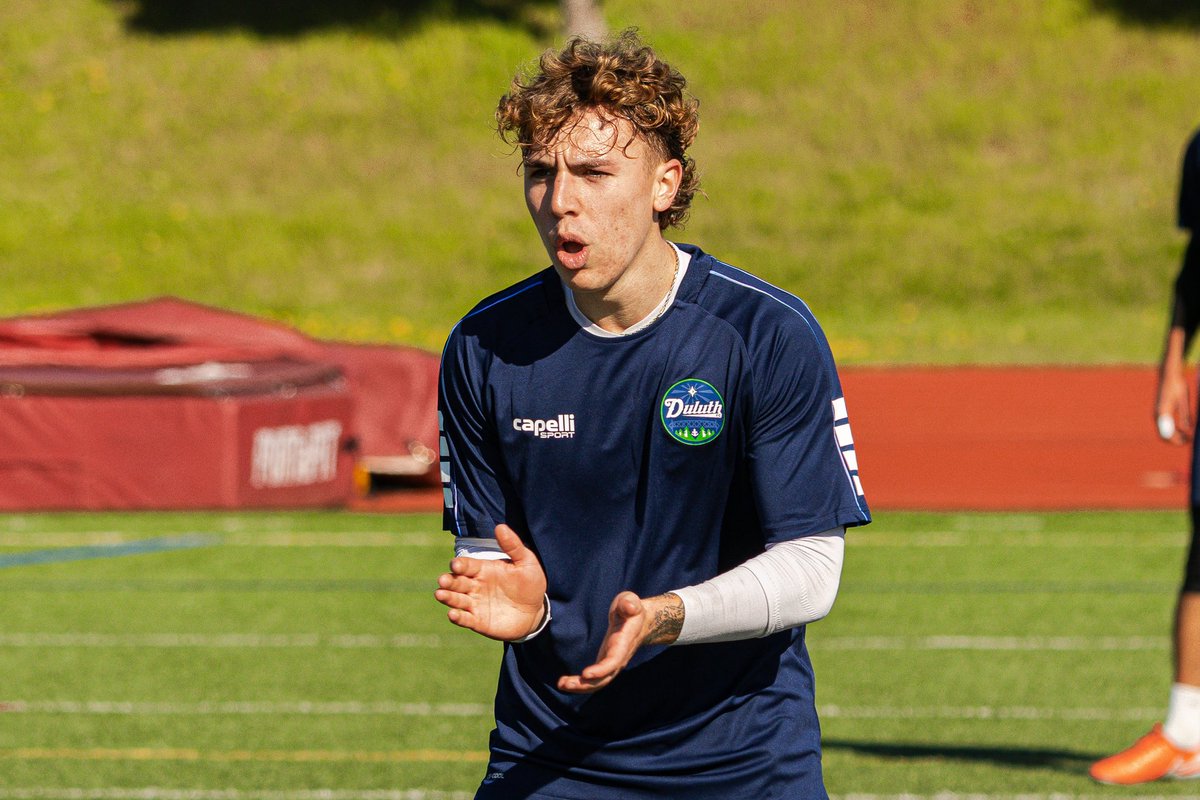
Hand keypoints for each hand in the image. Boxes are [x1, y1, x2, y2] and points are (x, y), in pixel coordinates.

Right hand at [435, 524, 547, 641]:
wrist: (536, 610)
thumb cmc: (530, 583)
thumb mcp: (526, 562)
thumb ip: (513, 546)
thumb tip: (500, 526)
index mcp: (483, 569)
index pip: (466, 565)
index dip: (459, 565)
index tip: (455, 565)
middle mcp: (475, 586)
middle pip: (457, 582)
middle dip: (449, 581)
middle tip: (443, 580)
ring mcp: (475, 604)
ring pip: (457, 599)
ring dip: (448, 597)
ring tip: (440, 594)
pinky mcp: (478, 621)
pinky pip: (465, 619)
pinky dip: (457, 617)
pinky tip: (452, 614)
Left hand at [557, 591, 683, 693]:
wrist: (640, 621)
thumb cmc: (631, 608)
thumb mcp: (630, 601)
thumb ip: (629, 603)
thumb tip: (629, 607)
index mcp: (623, 644)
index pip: (613, 661)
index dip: (601, 669)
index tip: (585, 674)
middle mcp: (619, 658)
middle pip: (604, 678)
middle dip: (585, 684)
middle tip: (564, 684)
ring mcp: (612, 663)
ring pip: (599, 682)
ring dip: (580, 687)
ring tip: (561, 684)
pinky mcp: (605, 664)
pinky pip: (595, 679)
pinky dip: (581, 683)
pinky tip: (566, 682)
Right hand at [1156, 368, 1193, 444]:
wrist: (1168, 375)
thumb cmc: (1177, 385)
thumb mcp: (1184, 400)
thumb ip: (1185, 415)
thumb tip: (1187, 430)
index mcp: (1162, 412)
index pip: (1167, 434)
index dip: (1178, 440)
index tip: (1189, 440)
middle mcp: (1157, 415)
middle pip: (1163, 436)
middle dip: (1176, 441)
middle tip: (1189, 440)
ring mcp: (1157, 414)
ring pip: (1163, 432)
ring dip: (1175, 436)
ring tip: (1188, 436)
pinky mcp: (1159, 412)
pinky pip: (1164, 426)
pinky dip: (1173, 431)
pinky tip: (1183, 429)